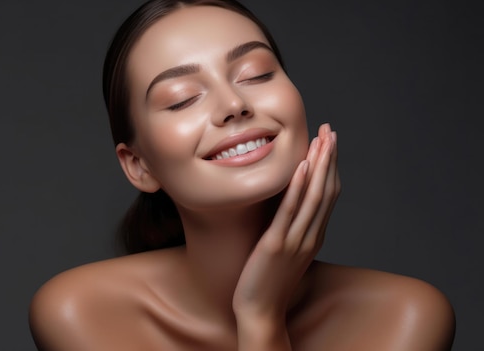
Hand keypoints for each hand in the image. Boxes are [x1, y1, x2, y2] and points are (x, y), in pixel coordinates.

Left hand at [232, 123, 340, 347]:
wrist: (260, 312)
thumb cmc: (269, 281)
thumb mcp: (286, 250)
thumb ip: (292, 229)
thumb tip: (288, 206)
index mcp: (313, 236)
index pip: (328, 195)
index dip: (331, 167)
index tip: (330, 142)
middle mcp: (310, 236)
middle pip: (327, 190)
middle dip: (329, 158)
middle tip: (330, 129)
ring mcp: (295, 240)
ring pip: (314, 197)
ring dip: (320, 165)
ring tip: (322, 138)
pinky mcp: (276, 245)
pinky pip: (290, 212)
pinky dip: (298, 187)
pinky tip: (302, 166)